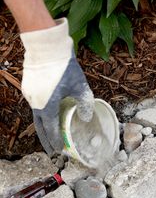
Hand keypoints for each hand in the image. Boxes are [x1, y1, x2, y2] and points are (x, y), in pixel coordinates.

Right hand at [20, 18, 93, 154]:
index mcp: (47, 106)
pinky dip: (42, 113)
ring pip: (36, 116)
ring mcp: (30, 95)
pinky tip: (49, 113)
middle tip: (52, 152)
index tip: (59, 152)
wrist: (46, 45)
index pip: (51, 130)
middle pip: (40, 128)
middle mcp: (36, 103)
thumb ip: (84, 104)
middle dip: (46, 141)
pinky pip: (35, 105)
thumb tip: (86, 118)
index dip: (56, 143)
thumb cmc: (64, 65)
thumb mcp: (80, 86)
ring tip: (51, 135)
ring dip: (44, 127)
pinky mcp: (28, 87)